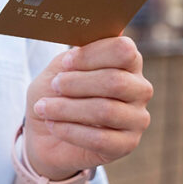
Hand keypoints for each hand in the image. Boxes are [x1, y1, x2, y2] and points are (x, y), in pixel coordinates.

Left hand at [23, 36, 152, 179]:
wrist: (44, 132)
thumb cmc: (56, 93)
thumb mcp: (59, 68)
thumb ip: (75, 55)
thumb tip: (89, 39)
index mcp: (127, 62)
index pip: (124, 50)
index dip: (92, 55)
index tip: (65, 63)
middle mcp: (139, 89)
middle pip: (116, 81)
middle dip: (77, 83)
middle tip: (54, 86)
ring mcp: (137, 118)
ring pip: (106, 111)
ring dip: (67, 108)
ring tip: (44, 108)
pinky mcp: (127, 145)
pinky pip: (100, 139)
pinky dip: (70, 131)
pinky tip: (53, 125)